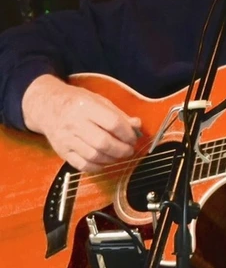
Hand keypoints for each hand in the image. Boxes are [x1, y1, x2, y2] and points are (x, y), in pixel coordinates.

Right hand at [22, 74, 140, 172]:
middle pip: (103, 142)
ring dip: (112, 159)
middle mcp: (75, 123)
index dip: (127, 133)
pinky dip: (97, 167)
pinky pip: (82, 165)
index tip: (134, 137)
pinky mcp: (61, 152)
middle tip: (130, 150)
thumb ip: (118, 114)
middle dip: (122, 150)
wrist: (47, 107)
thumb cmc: (77, 102)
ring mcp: (66, 139)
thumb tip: (137, 125)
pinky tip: (105, 162)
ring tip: (120, 156)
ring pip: (93, 156)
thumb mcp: (99, 100)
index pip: (113, 123)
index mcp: (87, 107)